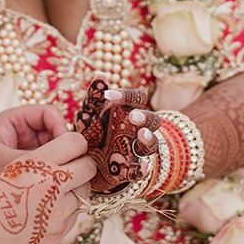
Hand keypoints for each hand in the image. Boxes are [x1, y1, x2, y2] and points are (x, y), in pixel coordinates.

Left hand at [0, 104, 68, 202]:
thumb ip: (25, 161)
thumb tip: (57, 167)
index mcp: (15, 122)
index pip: (49, 116)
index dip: (61, 128)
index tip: (65, 149)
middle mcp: (24, 136)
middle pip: (58, 137)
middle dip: (66, 152)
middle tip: (72, 171)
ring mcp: (26, 156)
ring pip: (56, 158)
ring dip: (61, 170)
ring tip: (65, 186)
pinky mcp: (26, 176)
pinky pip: (47, 176)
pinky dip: (53, 184)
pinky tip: (55, 196)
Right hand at [0, 131, 94, 243]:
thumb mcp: (6, 168)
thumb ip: (40, 162)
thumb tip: (66, 157)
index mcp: (36, 163)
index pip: (77, 143)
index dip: (75, 144)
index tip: (70, 148)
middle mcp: (51, 187)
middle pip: (88, 168)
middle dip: (82, 166)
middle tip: (71, 169)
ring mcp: (56, 215)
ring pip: (83, 195)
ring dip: (72, 192)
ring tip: (52, 193)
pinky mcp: (54, 236)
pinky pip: (71, 219)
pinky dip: (63, 213)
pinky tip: (43, 213)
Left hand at [75, 78, 159, 193]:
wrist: (90, 164)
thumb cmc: (94, 132)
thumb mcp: (91, 115)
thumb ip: (95, 97)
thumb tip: (100, 74)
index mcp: (128, 112)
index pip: (137, 98)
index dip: (126, 95)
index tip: (109, 96)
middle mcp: (139, 129)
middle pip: (153, 119)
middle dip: (144, 117)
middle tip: (132, 116)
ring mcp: (138, 150)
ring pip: (153, 143)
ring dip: (149, 138)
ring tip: (140, 135)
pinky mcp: (134, 169)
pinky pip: (144, 169)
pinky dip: (144, 169)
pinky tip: (142, 167)